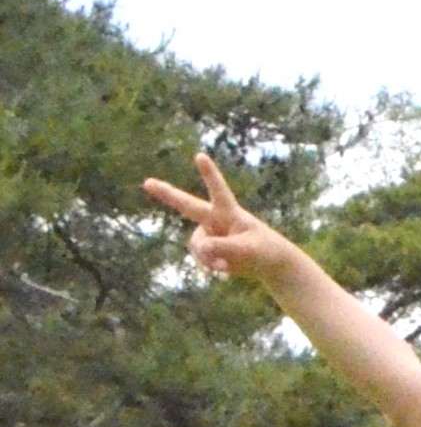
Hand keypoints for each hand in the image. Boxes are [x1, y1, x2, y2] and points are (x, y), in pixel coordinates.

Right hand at [143, 151, 308, 293]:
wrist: (268, 264)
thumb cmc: (264, 251)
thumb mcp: (247, 250)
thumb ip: (223, 248)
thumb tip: (200, 248)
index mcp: (230, 213)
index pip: (219, 191)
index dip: (209, 174)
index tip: (200, 155)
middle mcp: (215, 220)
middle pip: (188, 205)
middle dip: (167, 194)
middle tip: (147, 182)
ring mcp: (209, 233)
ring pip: (196, 245)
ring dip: (207, 258)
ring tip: (226, 264)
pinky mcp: (207, 248)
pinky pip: (199, 258)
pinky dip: (207, 265)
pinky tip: (220, 270)